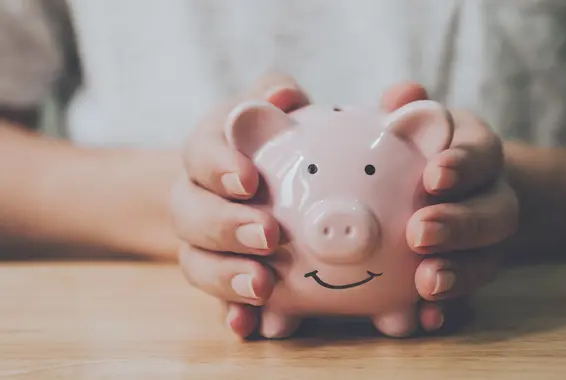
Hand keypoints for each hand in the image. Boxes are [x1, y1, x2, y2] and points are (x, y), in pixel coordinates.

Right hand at [170, 73, 309, 337]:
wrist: (245, 184)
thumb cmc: (265, 140)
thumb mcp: (268, 109)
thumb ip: (275, 93)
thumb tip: (281, 96)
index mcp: (207, 152)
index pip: (200, 153)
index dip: (218, 166)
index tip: (249, 179)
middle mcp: (194, 198)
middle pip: (191, 214)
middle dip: (226, 226)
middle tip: (268, 235)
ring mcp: (201, 243)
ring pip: (196, 263)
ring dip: (226, 277)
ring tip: (264, 286)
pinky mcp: (218, 276)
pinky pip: (216, 300)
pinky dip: (231, 313)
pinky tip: (248, 326)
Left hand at [381, 82, 518, 331]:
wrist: (452, 190)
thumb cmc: (418, 148)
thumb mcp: (415, 121)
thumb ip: (406, 107)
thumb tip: (403, 94)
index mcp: (477, 154)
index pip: (483, 154)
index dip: (464, 165)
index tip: (434, 175)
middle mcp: (491, 198)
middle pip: (496, 213)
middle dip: (461, 224)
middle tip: (420, 232)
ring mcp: (487, 243)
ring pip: (489, 260)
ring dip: (460, 274)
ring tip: (426, 283)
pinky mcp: (471, 274)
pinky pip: (469, 298)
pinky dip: (450, 310)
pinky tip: (425, 320)